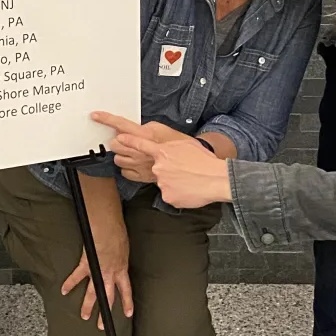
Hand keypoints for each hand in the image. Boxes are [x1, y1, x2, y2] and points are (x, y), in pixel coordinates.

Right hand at [61, 229, 132, 328]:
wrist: (107, 229)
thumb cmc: (118, 234)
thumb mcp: (124, 249)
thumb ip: (121, 257)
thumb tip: (119, 258)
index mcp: (121, 270)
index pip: (126, 290)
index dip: (127, 302)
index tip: (128, 314)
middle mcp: (110, 275)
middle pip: (108, 297)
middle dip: (105, 312)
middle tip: (101, 325)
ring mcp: (97, 272)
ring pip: (92, 293)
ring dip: (87, 305)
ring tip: (84, 316)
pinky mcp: (86, 265)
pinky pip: (77, 276)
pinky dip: (70, 283)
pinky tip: (64, 290)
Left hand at [91, 112, 186, 182]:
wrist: (200, 171)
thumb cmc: (186, 150)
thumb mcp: (167, 131)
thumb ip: (149, 129)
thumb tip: (138, 129)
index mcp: (148, 137)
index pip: (122, 126)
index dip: (107, 119)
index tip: (96, 115)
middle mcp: (142, 153)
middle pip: (116, 145)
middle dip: (119, 142)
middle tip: (128, 142)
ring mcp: (142, 168)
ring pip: (119, 160)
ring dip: (124, 157)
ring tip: (137, 156)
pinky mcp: (144, 180)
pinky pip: (126, 173)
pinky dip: (130, 169)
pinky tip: (140, 166)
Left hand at [117, 133, 231, 208]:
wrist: (216, 179)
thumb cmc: (205, 161)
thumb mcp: (186, 146)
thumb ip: (169, 148)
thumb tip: (161, 150)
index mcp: (163, 152)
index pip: (141, 145)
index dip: (129, 141)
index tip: (119, 139)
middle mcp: (158, 167)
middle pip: (156, 169)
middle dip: (166, 170)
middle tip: (183, 171)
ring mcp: (161, 183)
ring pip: (163, 182)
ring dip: (173, 182)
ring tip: (189, 180)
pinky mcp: (166, 196)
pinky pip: (169, 194)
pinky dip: (177, 193)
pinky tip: (189, 189)